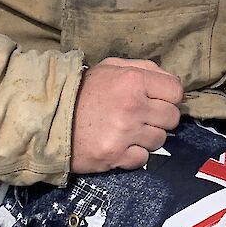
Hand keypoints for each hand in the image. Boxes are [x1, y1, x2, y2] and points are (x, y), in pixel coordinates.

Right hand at [70, 58, 183, 172]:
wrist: (49, 118)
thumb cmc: (82, 90)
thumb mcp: (111, 67)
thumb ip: (143, 68)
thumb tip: (169, 80)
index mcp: (133, 80)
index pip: (176, 91)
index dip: (168, 96)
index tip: (157, 100)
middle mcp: (133, 106)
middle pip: (172, 118)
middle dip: (160, 118)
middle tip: (142, 117)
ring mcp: (125, 133)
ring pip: (159, 140)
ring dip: (147, 137)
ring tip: (128, 131)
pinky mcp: (115, 156)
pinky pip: (143, 159)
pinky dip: (134, 154)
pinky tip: (120, 145)